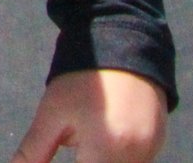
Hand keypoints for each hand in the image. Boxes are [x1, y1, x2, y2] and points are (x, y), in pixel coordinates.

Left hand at [9, 69, 167, 162]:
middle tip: (75, 140)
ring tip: (89, 131)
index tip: (64, 148)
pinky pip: (135, 160)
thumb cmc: (81, 79)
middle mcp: (136, 156)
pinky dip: (116, 155)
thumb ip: (34, 151)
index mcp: (107, 151)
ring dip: (99, 158)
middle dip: (86, 161)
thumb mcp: (52, 114)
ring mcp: (152, 150)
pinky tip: (104, 131)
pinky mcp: (158, 142)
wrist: (122, 42)